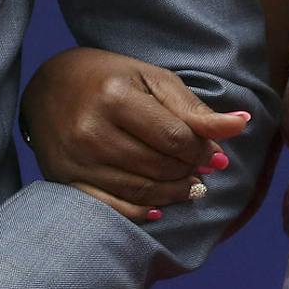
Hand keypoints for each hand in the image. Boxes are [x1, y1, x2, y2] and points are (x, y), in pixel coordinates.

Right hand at [23, 47, 254, 221]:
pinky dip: (142, 211)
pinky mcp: (65, 180)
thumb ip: (193, 108)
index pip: (175, 138)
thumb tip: (240, 126)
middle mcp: (92, 131)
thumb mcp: (152, 80)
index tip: (215, 154)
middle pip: (159, 167)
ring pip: (140, 190)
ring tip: (189, 186)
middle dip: (190, 172)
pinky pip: (112, 208)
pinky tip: (159, 204)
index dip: (202, 151)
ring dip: (174, 193)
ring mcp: (77, 159)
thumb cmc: (109, 77)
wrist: (48, 86)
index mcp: (115, 97)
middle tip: (203, 170)